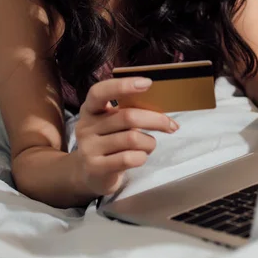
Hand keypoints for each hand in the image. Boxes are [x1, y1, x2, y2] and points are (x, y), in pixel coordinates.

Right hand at [75, 77, 178, 196]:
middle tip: (171, 125)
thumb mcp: (111, 122)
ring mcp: (89, 148)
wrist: (89, 174)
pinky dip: (142, 156)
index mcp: (90, 108)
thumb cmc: (109, 141)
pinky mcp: (96, 168)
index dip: (122, 85)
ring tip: (150, 145)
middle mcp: (86, 126)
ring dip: (149, 142)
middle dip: (156, 120)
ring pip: (132, 139)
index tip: (148, 83)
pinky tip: (140, 157)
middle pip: (127, 117)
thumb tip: (161, 109)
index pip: (100, 92)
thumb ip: (128, 111)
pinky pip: (129, 158)